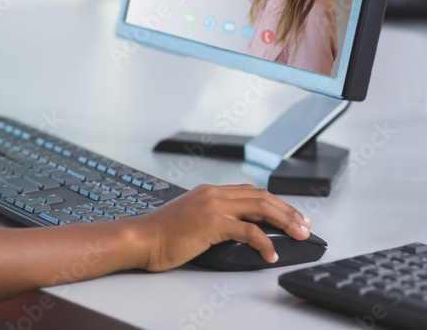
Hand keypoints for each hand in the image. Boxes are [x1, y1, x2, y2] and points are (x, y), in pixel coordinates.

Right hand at [128, 184, 311, 270]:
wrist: (141, 238)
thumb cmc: (161, 235)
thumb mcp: (191, 219)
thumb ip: (213, 218)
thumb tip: (237, 231)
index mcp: (209, 192)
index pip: (251, 191)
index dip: (276, 203)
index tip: (291, 216)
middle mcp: (213, 194)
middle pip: (262, 196)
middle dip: (288, 211)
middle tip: (304, 226)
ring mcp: (213, 206)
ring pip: (261, 208)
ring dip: (285, 222)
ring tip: (299, 235)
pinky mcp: (212, 224)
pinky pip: (249, 231)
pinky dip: (265, 243)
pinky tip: (270, 254)